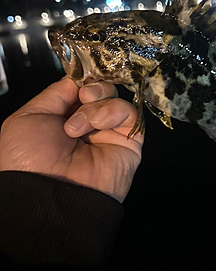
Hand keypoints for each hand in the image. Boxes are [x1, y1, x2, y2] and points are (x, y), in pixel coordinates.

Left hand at [0, 77, 143, 201]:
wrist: (48, 193)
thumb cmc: (30, 158)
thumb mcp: (30, 116)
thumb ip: (56, 93)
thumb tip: (77, 79)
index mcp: (63, 118)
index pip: (80, 87)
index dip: (81, 78)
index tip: (78, 77)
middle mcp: (87, 125)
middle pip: (101, 89)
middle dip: (91, 88)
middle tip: (82, 99)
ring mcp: (109, 133)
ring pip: (115, 98)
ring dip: (96, 105)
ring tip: (78, 126)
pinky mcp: (129, 142)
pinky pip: (130, 113)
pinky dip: (113, 111)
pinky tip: (97, 125)